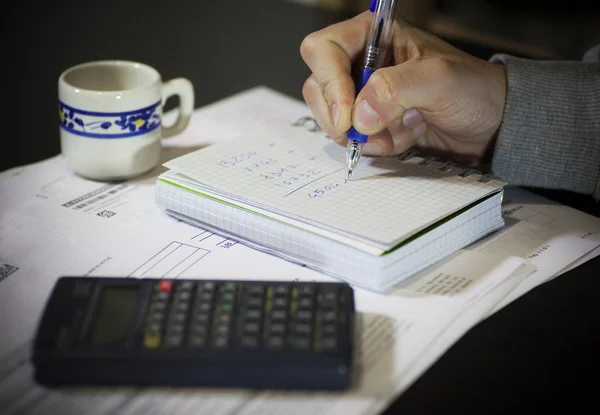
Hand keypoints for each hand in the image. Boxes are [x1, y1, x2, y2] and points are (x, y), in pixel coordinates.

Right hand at [300, 12, 506, 165]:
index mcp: (374, 36)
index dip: (330, 82)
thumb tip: (358, 115)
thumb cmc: (474, 89)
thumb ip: (396, 88)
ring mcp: (364, 96)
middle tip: (368, 131)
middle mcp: (363, 63)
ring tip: (400, 131)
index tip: (348, 114)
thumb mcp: (439, 79)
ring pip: (332, 116)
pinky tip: (406, 137)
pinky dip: (376, 145)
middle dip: (341, 115)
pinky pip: (353, 138)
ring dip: (363, 134)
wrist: (492, 124)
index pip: (324, 49)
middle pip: (319, 86)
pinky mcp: (371, 123)